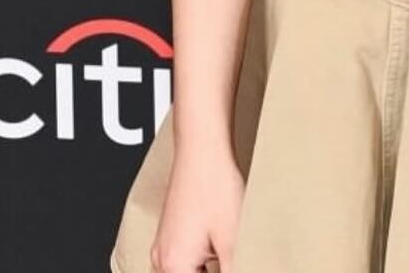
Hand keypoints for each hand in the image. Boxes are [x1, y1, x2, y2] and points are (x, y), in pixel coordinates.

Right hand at [149, 142, 245, 272]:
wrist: (202, 147)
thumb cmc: (214, 184)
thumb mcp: (232, 239)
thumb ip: (233, 269)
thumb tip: (246, 270)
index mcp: (174, 266)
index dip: (222, 271)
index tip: (231, 262)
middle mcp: (162, 258)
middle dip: (215, 270)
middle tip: (230, 254)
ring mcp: (163, 244)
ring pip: (188, 270)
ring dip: (209, 266)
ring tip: (226, 246)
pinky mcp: (170, 231)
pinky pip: (185, 258)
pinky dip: (202, 258)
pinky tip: (220, 242)